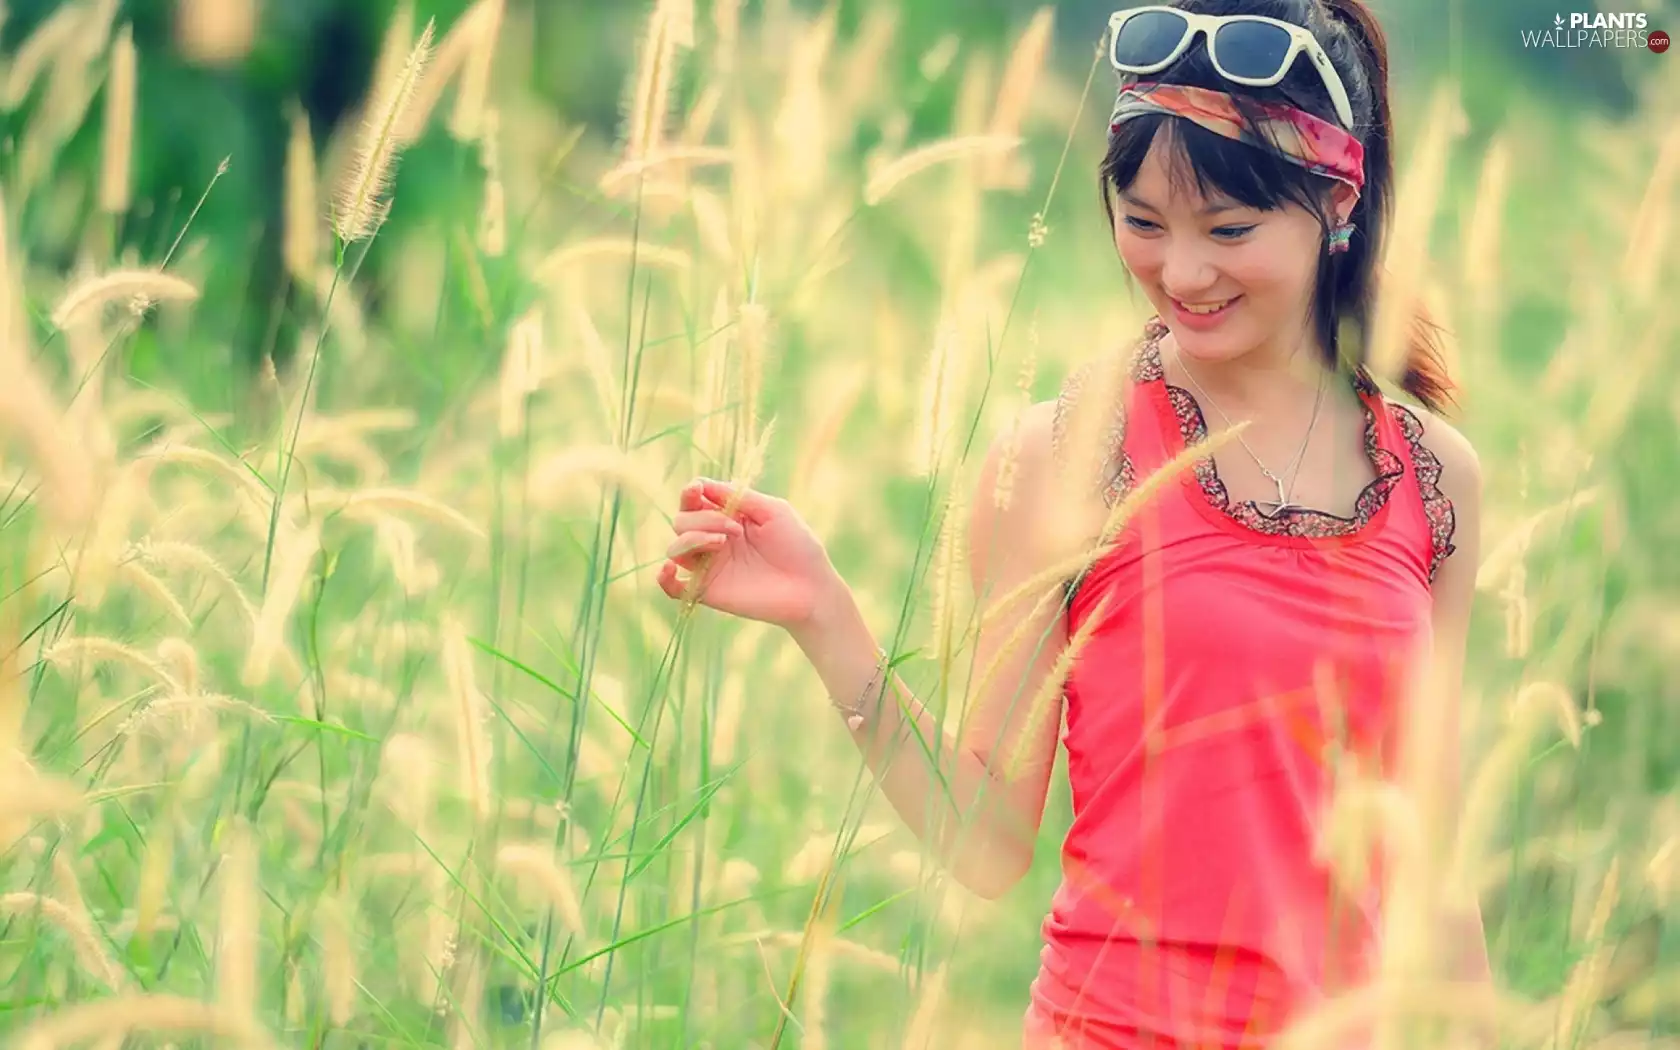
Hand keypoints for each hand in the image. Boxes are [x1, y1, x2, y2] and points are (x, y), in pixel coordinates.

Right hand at [656, 477, 839, 629]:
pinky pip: (673, 587)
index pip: (695, 500)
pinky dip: (664, 579)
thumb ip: (739, 497)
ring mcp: (709, 566)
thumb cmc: (798, 546)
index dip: (691, 492)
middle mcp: (714, 539)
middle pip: (681, 520)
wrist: (811, 588)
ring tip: (722, 543)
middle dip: (703, 518)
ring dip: (692, 539)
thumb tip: (703, 484)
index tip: (698, 489)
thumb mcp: (773, 510)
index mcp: (728, 517)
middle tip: (734, 528)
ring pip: (675, 548)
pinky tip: (670, 569)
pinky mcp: (708, 592)